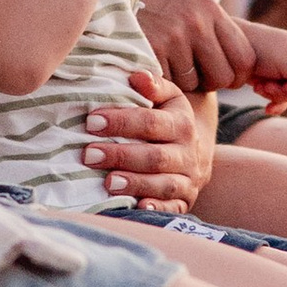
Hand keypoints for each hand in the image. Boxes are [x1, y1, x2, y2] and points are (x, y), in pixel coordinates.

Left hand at [81, 67, 213, 209]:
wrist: (198, 152)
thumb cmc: (168, 120)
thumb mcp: (167, 98)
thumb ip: (153, 86)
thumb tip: (136, 76)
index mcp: (182, 124)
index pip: (150, 122)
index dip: (122, 122)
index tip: (92, 121)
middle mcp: (188, 153)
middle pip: (155, 156)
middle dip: (121, 155)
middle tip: (88, 154)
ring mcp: (188, 180)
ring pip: (164, 185)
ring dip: (135, 183)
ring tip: (107, 182)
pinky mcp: (184, 202)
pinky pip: (173, 210)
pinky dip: (156, 209)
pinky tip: (137, 207)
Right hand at [129, 0, 286, 101]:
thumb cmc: (152, 1)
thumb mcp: (189, 4)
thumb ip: (213, 29)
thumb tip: (242, 66)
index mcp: (211, 10)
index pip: (245, 58)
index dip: (236, 75)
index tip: (223, 77)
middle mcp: (197, 23)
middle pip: (224, 77)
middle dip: (211, 83)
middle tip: (194, 76)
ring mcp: (174, 36)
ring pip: (194, 84)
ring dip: (182, 82)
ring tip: (168, 64)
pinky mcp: (151, 49)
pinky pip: (169, 83)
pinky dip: (162, 81)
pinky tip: (152, 65)